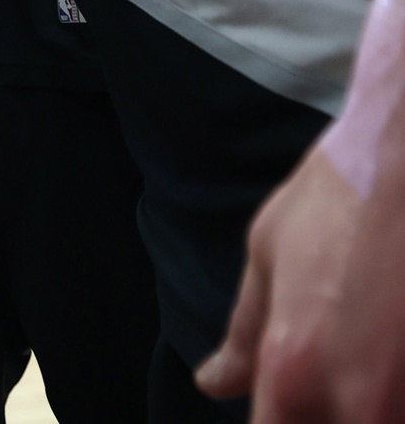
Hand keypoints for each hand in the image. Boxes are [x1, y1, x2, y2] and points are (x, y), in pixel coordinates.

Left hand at [197, 146, 404, 418]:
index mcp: (292, 368)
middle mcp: (359, 399)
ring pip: (378, 420)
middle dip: (326, 415)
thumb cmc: (338, 199)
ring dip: (367, 404)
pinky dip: (396, 387)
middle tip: (326, 373)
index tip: (281, 406)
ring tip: (363, 348)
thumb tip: (213, 383)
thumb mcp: (267, 255)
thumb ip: (243, 335)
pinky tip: (391, 347)